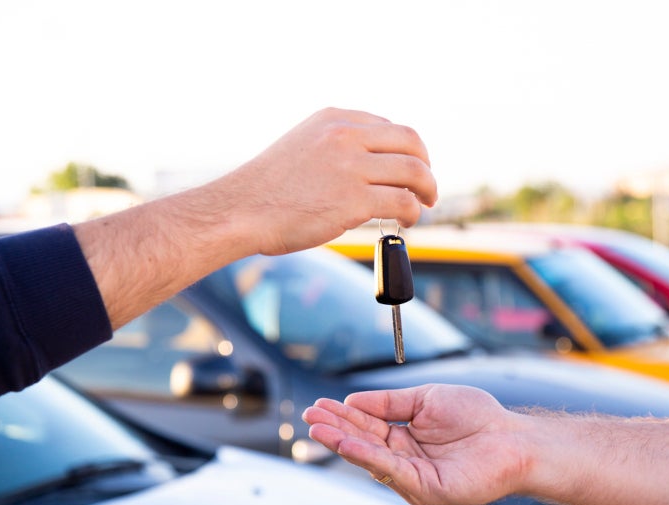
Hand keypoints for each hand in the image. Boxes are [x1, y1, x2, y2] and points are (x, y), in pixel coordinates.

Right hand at [213, 107, 437, 255]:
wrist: (241, 210)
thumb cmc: (268, 188)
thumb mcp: (303, 146)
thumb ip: (337, 147)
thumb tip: (373, 167)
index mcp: (334, 119)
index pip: (390, 127)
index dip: (409, 150)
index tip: (410, 168)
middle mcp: (346, 135)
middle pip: (411, 143)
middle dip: (426, 166)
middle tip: (427, 187)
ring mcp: (351, 166)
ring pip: (414, 172)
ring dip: (427, 191)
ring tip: (422, 206)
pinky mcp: (354, 200)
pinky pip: (402, 202)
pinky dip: (413, 213)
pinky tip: (407, 222)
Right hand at [303, 384, 528, 504]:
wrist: (513, 438)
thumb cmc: (477, 416)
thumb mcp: (425, 398)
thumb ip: (389, 402)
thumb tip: (352, 399)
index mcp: (403, 435)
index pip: (365, 424)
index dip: (342, 414)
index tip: (319, 405)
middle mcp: (403, 457)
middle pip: (362, 442)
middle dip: (334, 429)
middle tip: (310, 416)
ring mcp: (412, 475)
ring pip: (370, 458)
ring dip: (342, 443)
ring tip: (319, 429)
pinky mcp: (424, 489)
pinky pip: (390, 470)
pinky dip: (367, 457)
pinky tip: (348, 443)